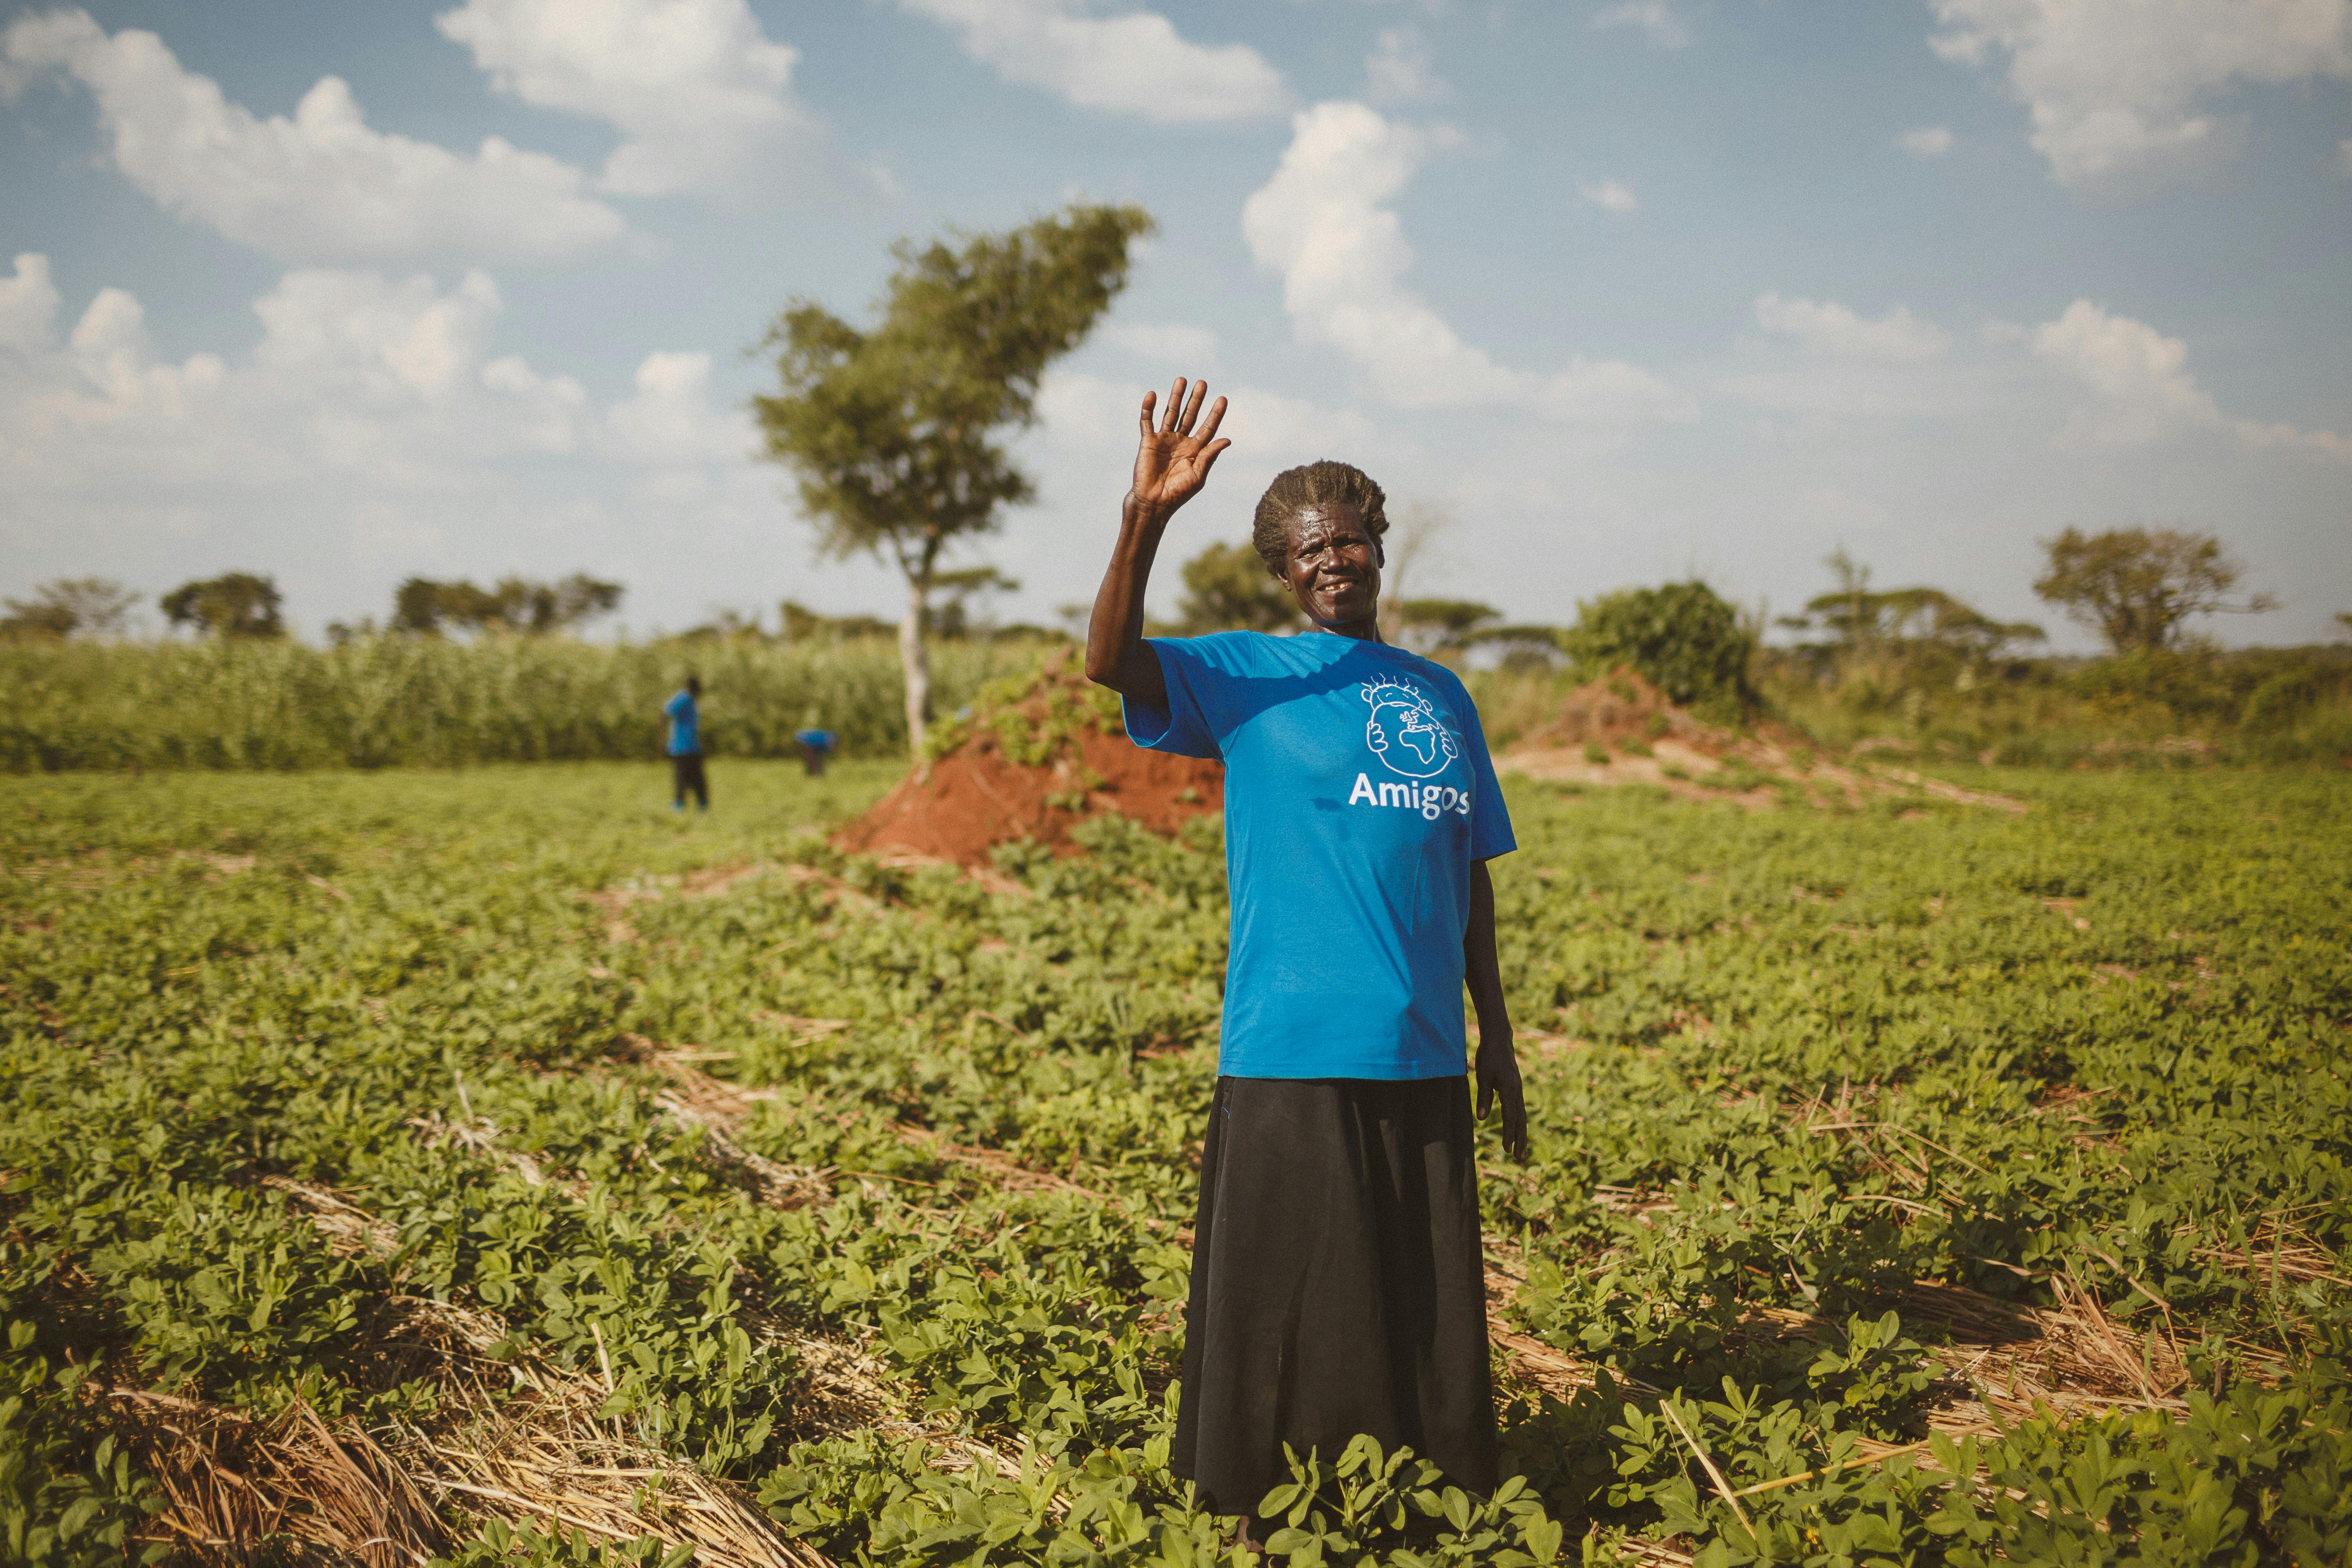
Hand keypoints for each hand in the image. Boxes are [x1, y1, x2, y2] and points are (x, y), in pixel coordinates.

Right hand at [1130, 377, 1229, 518]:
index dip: (1215, 413)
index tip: (1222, 399)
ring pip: (1171, 413)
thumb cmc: (1178, 494)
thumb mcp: (1198, 476)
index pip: (1208, 427)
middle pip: (1190, 415)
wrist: (1153, 503)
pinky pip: (1147, 421)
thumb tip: (1227, 439)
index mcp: (1195, 450)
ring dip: (1175, 397)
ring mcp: (1164, 440)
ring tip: (1181, 380)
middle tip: (1202, 383)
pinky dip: (1148, 408)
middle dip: (1196, 400)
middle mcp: (1181, 442)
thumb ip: (1210, 456)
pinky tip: (1152, 395)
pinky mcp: (1148, 441)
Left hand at [1475, 1035, 1528, 1162]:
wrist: (1499, 1039)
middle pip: (1520, 1120)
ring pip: (1521, 1115)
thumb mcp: (1482, 1075)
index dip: (1509, 1134)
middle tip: (1520, 1157)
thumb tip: (1483, 1119)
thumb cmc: (1488, 1056)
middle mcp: (1517, 1091)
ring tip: (1520, 1150)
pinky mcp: (1514, 1087)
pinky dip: (1518, 1121)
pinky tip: (1516, 1130)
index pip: (1510, 1117)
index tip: (1507, 1149)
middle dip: (1520, 1139)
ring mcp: (1517, 1089)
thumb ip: (1484, 1097)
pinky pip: (1518, 1108)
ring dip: (1521, 1133)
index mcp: (1509, 1089)